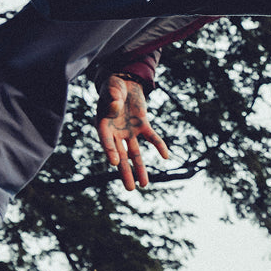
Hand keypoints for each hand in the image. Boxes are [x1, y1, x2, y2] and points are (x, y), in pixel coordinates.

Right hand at [96, 75, 168, 190]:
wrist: (124, 81)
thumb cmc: (113, 85)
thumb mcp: (111, 88)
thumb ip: (112, 98)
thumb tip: (115, 106)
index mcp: (104, 125)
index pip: (106, 140)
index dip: (109, 150)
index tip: (113, 163)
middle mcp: (116, 132)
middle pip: (120, 155)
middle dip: (126, 171)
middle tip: (130, 189)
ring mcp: (129, 131)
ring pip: (135, 152)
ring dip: (140, 167)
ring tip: (144, 185)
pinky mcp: (142, 126)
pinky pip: (151, 137)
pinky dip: (159, 145)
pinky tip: (166, 156)